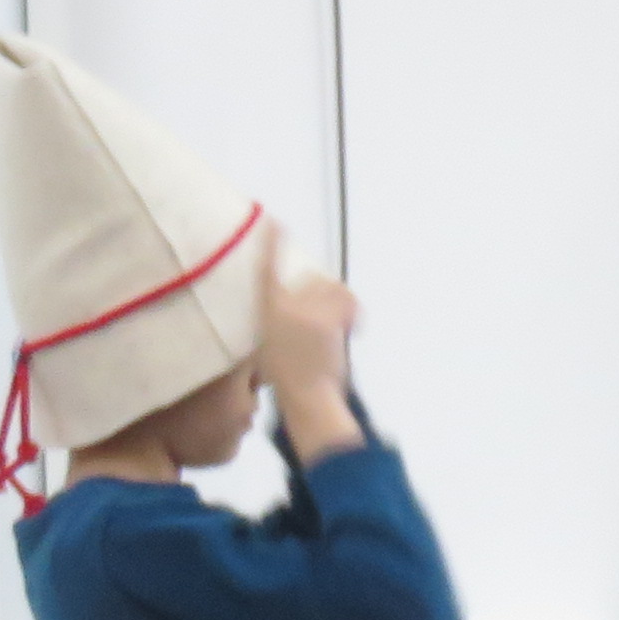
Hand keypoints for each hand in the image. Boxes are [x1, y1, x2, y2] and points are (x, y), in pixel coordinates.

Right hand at [259, 241, 363, 457]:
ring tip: (339, 324)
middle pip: (313, 280)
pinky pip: (347, 303)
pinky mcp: (330, 321)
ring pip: (333, 289)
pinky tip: (353, 326)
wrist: (306, 398)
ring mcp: (309, 312)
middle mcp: (284, 306)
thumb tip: (300, 309)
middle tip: (325, 321)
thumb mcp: (267, 347)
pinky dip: (353, 311)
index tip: (274, 221)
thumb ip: (281, 322)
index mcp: (264, 310)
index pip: (265, 269)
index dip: (271, 243)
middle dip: (322, 294)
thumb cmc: (287, 379)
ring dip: (339, 302)